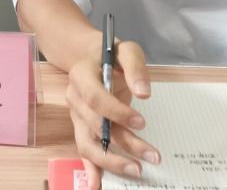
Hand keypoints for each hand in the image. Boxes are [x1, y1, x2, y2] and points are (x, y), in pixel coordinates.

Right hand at [65, 39, 158, 189]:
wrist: (89, 57)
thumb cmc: (110, 54)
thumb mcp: (126, 50)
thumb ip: (135, 67)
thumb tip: (144, 94)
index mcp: (81, 76)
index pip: (95, 97)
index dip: (116, 112)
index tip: (141, 121)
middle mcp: (74, 98)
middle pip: (95, 125)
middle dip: (124, 142)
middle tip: (152, 155)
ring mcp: (76, 116)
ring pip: (88, 144)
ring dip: (110, 161)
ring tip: (136, 170)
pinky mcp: (81, 129)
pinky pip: (83, 151)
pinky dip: (90, 170)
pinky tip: (97, 185)